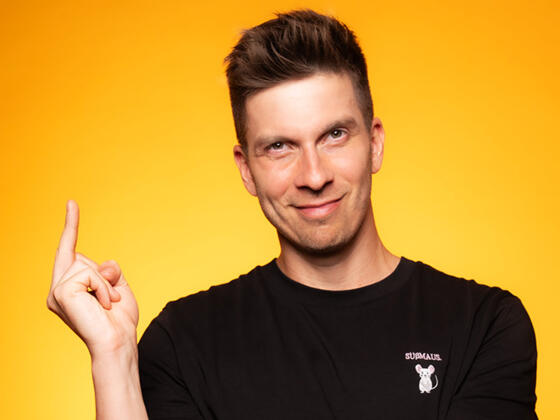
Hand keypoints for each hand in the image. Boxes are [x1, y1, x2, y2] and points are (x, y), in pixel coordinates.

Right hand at [47, 200, 138, 356]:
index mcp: (69, 286)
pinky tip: (103, 304)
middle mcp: (57, 288)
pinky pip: (89, 273)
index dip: (71, 226)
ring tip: (107, 303)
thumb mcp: (118, 287)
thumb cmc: (118, 320)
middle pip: (77, 255)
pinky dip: (102, 287)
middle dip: (102, 274)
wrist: (117, 342)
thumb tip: (102, 263)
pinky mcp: (61, 292)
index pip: (69, 250)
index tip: (72, 203)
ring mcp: (56, 291)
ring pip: (86, 265)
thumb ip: (109, 270)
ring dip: (106, 283)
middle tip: (110, 303)